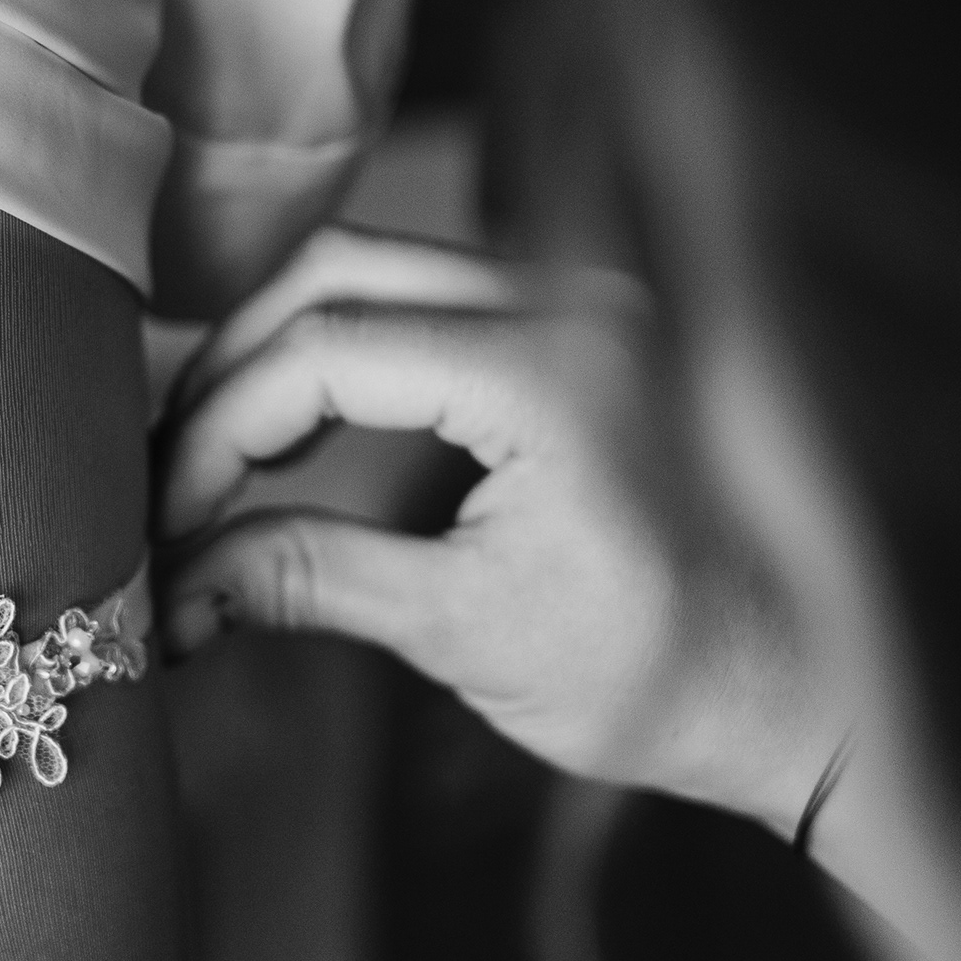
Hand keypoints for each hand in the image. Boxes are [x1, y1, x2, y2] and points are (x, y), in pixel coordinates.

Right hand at [154, 225, 842, 825]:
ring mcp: (584, 302)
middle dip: (232, 372)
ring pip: (379, 270)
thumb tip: (169, 582)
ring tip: (216, 462)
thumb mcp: (462, 631)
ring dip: (282, 353)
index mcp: (552, 370)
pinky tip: (298, 435)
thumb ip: (307, 577)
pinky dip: (346, 353)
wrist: (796, 690)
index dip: (217, 432)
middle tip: (169, 479)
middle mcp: (574, 300)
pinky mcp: (582, 329)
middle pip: (337, 271)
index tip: (164, 521)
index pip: (326, 350)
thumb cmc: (660, 677)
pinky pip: (431, 298)